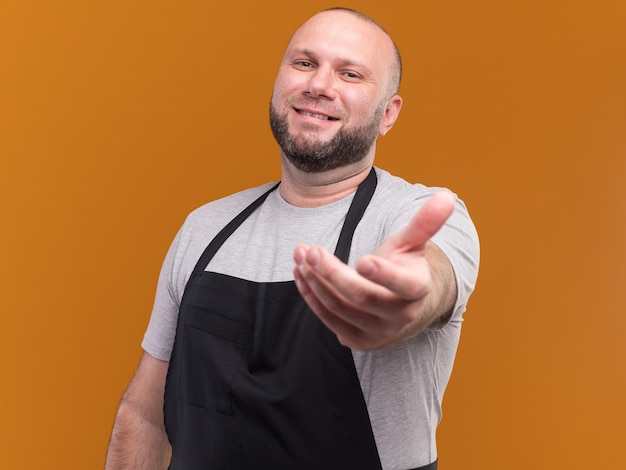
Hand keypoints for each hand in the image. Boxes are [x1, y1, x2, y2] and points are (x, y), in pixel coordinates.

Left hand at [293, 191, 455, 349]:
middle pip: (363, 297)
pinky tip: (300, 272)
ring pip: (340, 308)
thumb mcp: (413, 244)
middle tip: (312, 251)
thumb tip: (446, 195)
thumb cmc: (404, 267)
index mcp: (417, 290)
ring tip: (301, 254)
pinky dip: (311, 295)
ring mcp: (376, 332)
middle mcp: (399, 317)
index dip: (384, 275)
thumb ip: (425, 222)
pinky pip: (328, 318)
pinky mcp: (355, 340)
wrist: (400, 307)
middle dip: (333, 273)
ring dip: (315, 281)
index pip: (404, 285)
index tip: (362, 260)